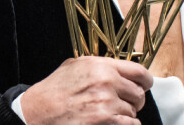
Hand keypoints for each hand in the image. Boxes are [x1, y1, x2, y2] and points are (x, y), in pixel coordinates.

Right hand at [20, 56, 152, 124]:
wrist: (37, 112)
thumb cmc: (54, 90)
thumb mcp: (75, 66)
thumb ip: (99, 65)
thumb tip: (117, 69)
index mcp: (101, 66)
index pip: (138, 71)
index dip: (145, 80)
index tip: (145, 84)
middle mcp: (107, 83)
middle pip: (139, 93)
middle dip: (135, 99)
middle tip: (126, 102)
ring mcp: (106, 105)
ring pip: (134, 111)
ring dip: (126, 114)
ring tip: (112, 113)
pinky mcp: (105, 123)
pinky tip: (115, 122)